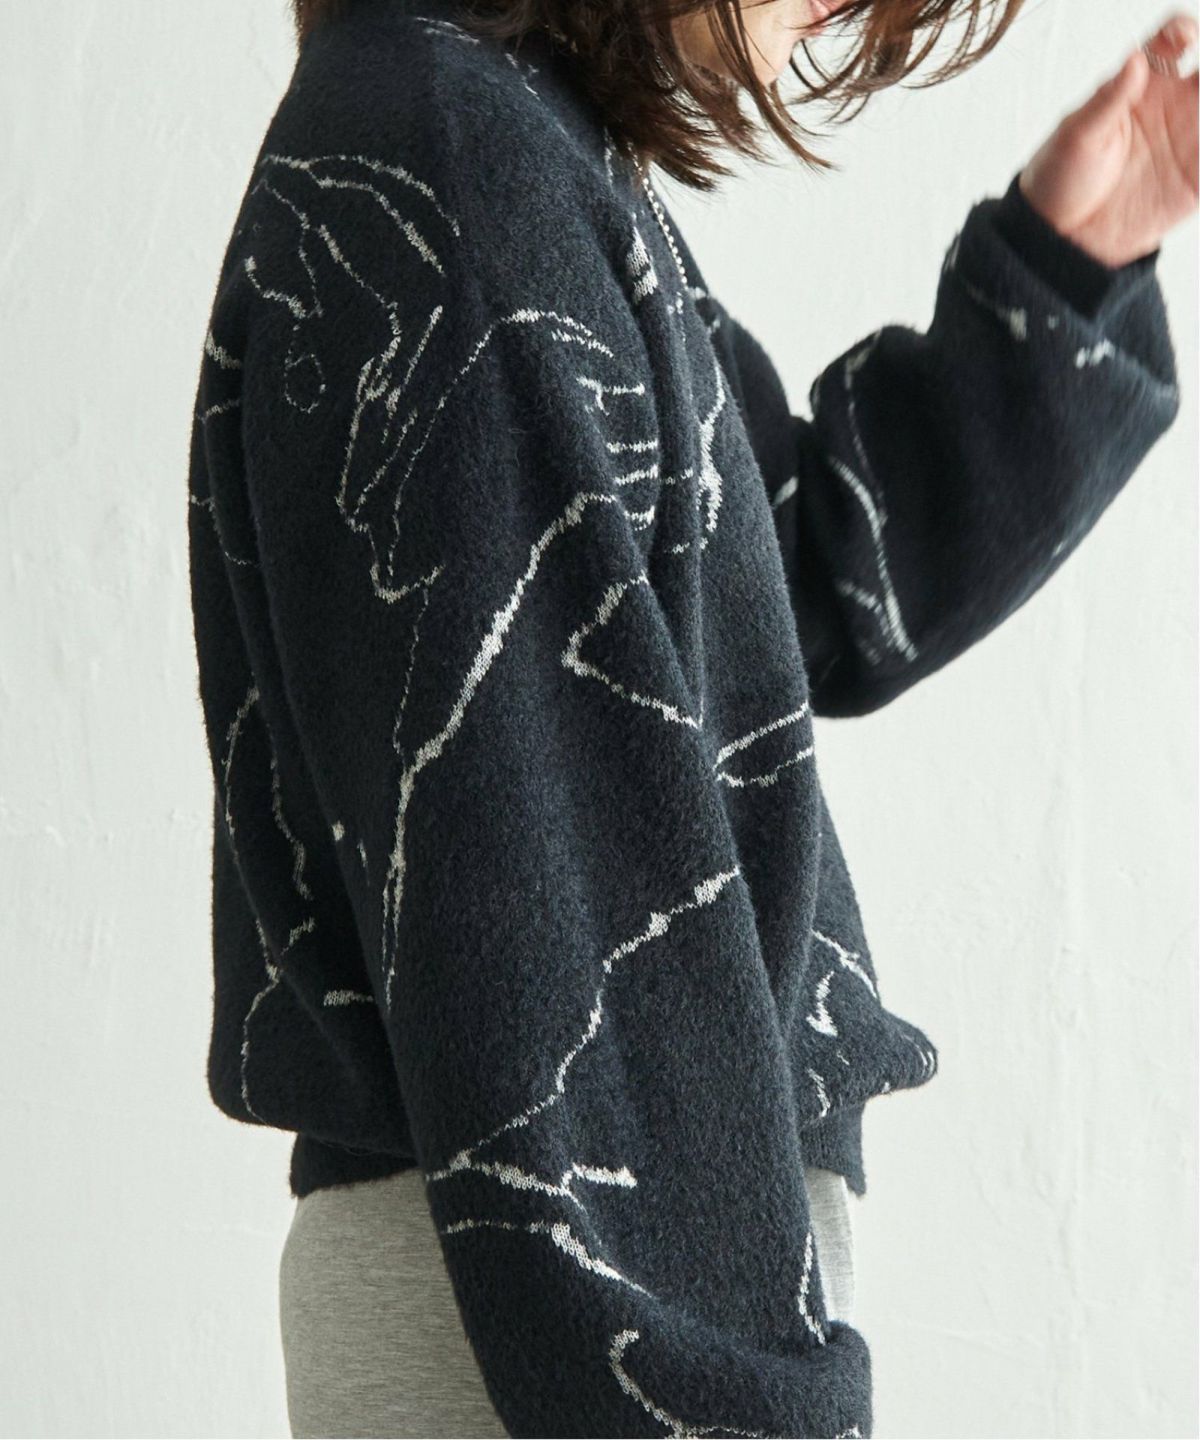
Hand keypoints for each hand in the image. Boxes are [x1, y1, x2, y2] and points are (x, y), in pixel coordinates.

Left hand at [1017, 11, 1198, 266]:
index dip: (1182, 31)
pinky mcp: (1195, 178)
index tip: (1185, 37)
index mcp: (1139, 87)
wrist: (1061, 238)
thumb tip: (1136, 61)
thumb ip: (1108, 100)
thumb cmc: (1059, 180)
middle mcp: (1170, 107)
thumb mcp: (1076, 137)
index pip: (1169, 43)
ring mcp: (1186, 140)